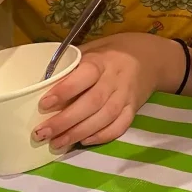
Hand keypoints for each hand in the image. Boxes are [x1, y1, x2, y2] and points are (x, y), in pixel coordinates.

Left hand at [34, 32, 170, 147]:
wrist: (152, 57)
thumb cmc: (113, 52)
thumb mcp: (93, 48)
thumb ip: (71, 63)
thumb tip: (40, 81)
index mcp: (103, 60)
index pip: (85, 75)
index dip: (65, 90)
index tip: (43, 104)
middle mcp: (116, 79)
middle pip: (93, 102)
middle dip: (66, 120)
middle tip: (41, 133)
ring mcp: (127, 96)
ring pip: (105, 117)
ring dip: (79, 133)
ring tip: (57, 143)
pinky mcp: (134, 109)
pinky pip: (120, 126)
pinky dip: (102, 136)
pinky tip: (84, 141)